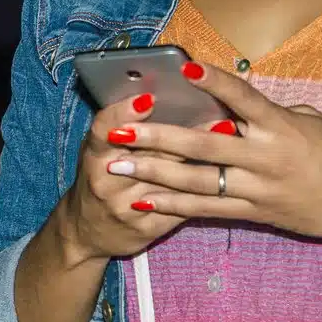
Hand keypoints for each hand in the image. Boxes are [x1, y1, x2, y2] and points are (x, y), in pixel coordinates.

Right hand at [53, 91, 216, 263]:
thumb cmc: (102, 175)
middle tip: (217, 112)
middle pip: (149, 155)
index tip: (148, 98)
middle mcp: (108, 183)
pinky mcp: (149, 228)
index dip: (123, 114)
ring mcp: (129, 209)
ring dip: (205, 158)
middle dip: (185, 134)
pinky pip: (182, 206)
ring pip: (172, 181)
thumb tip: (159, 90)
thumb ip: (123, 126)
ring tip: (231, 135)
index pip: (104, 131)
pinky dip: (206, 187)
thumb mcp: (102, 149)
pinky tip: (230, 170)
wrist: (90, 230)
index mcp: (94, 156)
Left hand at [100, 62, 321, 244]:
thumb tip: (234, 106)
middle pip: (202, 145)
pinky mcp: (257, 214)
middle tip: (116, 129)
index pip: (242, 98)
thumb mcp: (312, 121)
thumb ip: (271, 113)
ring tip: (115, 166)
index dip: (212, 82)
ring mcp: (259, 189)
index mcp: (283, 127)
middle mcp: (267, 158)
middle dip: (155, 137)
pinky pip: (208, 210)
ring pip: (196, 182)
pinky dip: (174, 204)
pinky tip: (146, 200)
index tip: (181, 68)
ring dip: (152, 173)